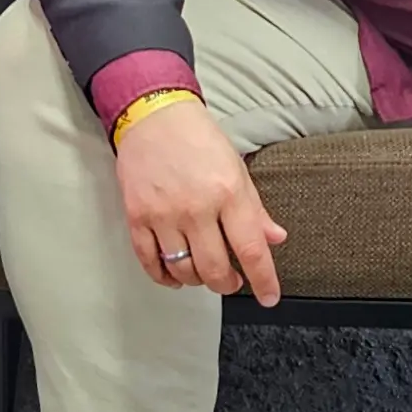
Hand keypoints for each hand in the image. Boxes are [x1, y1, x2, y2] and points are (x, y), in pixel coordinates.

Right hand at [114, 101, 286, 305]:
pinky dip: (164, 276)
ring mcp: (163, 214)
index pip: (251, 250)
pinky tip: (173, 273)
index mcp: (228, 193)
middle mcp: (196, 207)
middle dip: (227, 284)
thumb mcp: (236, 168)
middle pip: (215, 270)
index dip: (264, 280)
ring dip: (197, 280)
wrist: (154, 115)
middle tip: (232, 281)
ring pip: (183, 270)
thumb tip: (274, 238)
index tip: (269, 296)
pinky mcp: (137, 216)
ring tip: (203, 272)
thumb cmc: (198, 138)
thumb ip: (255, 209)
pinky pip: (150, 261)